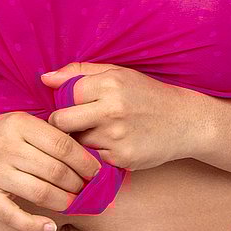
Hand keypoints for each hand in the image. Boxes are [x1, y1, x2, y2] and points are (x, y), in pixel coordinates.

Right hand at [0, 109, 101, 230]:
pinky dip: (36, 225)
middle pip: (56, 171)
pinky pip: (14, 216)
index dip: (86, 162)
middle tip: (89, 190)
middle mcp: (6, 147)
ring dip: (65, 202)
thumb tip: (88, 157)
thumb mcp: (20, 123)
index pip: (63, 145)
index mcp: (19, 124)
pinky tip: (50, 227)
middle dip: (79, 184)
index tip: (98, 172)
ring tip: (75, 203)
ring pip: (41, 193)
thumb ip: (48, 135)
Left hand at [41, 61, 195, 171]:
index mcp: (109, 84)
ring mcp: (117, 136)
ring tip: (102, 132)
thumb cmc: (147, 94)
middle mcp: (111, 109)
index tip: (70, 106)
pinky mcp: (122, 158)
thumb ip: (80, 72)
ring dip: (82, 140)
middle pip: (61, 122)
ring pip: (77, 143)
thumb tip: (44, 78)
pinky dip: (99, 153)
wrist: (185, 121)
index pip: (65, 95)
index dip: (64, 102)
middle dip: (62, 125)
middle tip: (73, 124)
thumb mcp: (119, 74)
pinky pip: (94, 158)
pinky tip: (115, 144)